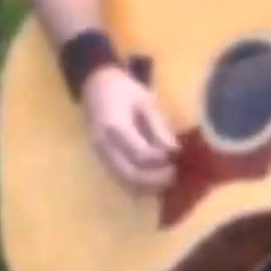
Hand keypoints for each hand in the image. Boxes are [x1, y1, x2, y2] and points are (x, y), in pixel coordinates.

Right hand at [80, 66, 178, 195]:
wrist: (94, 83)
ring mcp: (99, 153)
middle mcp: (103, 144)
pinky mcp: (100, 158)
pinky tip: (151, 180)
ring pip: (123, 181)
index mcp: (114, 126)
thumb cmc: (122, 88)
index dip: (161, 160)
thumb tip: (174, 151)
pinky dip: (136, 184)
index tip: (177, 157)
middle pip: (130, 174)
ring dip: (146, 186)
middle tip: (174, 175)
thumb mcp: (146, 101)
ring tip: (165, 180)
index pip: (141, 154)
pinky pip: (118, 178)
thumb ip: (159, 127)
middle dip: (155, 180)